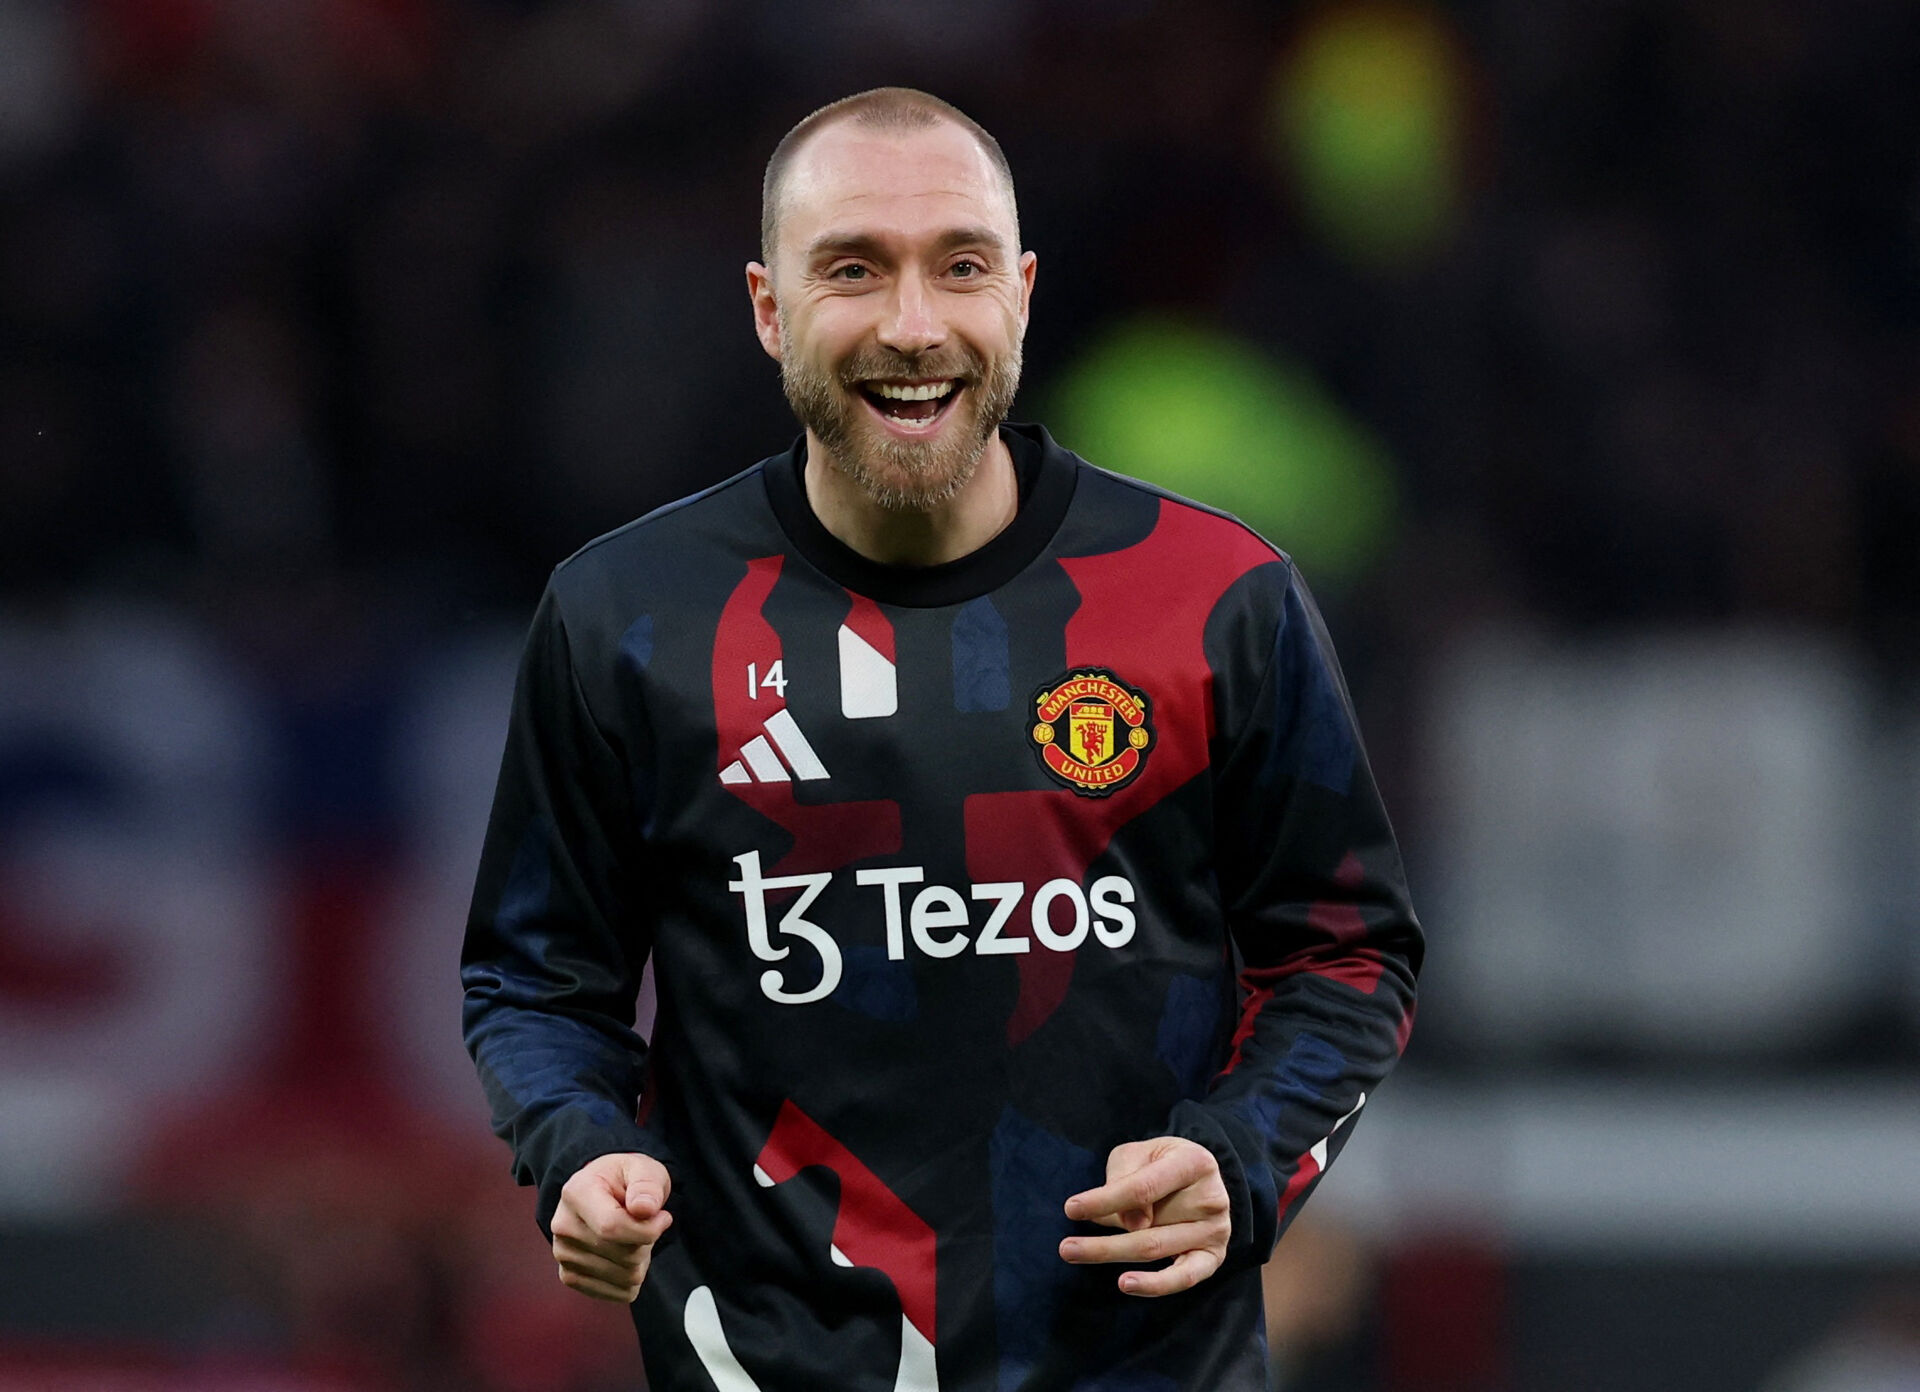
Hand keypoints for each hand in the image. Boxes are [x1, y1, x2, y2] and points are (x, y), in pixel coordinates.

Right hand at [551, 1152, 672, 1301]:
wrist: (603, 1192)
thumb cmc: (625, 1180)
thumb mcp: (643, 1168)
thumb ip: (647, 1184)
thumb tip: (644, 1209)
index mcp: (576, 1193)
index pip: (611, 1227)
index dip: (647, 1230)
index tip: (664, 1217)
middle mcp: (563, 1226)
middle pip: (623, 1255)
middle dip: (647, 1242)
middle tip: (646, 1223)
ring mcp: (564, 1254)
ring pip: (625, 1276)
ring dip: (642, 1259)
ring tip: (634, 1237)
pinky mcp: (570, 1276)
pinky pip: (619, 1293)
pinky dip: (633, 1277)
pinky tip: (626, 1254)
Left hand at [1059, 1136, 1230, 1296]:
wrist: (1195, 1177)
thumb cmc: (1159, 1163)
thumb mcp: (1139, 1154)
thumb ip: (1128, 1179)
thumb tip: (1133, 1225)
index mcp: (1195, 1162)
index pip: (1144, 1187)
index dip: (1106, 1200)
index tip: (1071, 1209)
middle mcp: (1212, 1198)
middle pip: (1148, 1226)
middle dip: (1103, 1241)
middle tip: (1065, 1247)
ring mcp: (1215, 1230)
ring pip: (1156, 1249)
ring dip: (1112, 1254)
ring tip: (1075, 1254)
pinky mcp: (1213, 1257)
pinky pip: (1184, 1278)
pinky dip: (1155, 1285)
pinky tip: (1125, 1283)